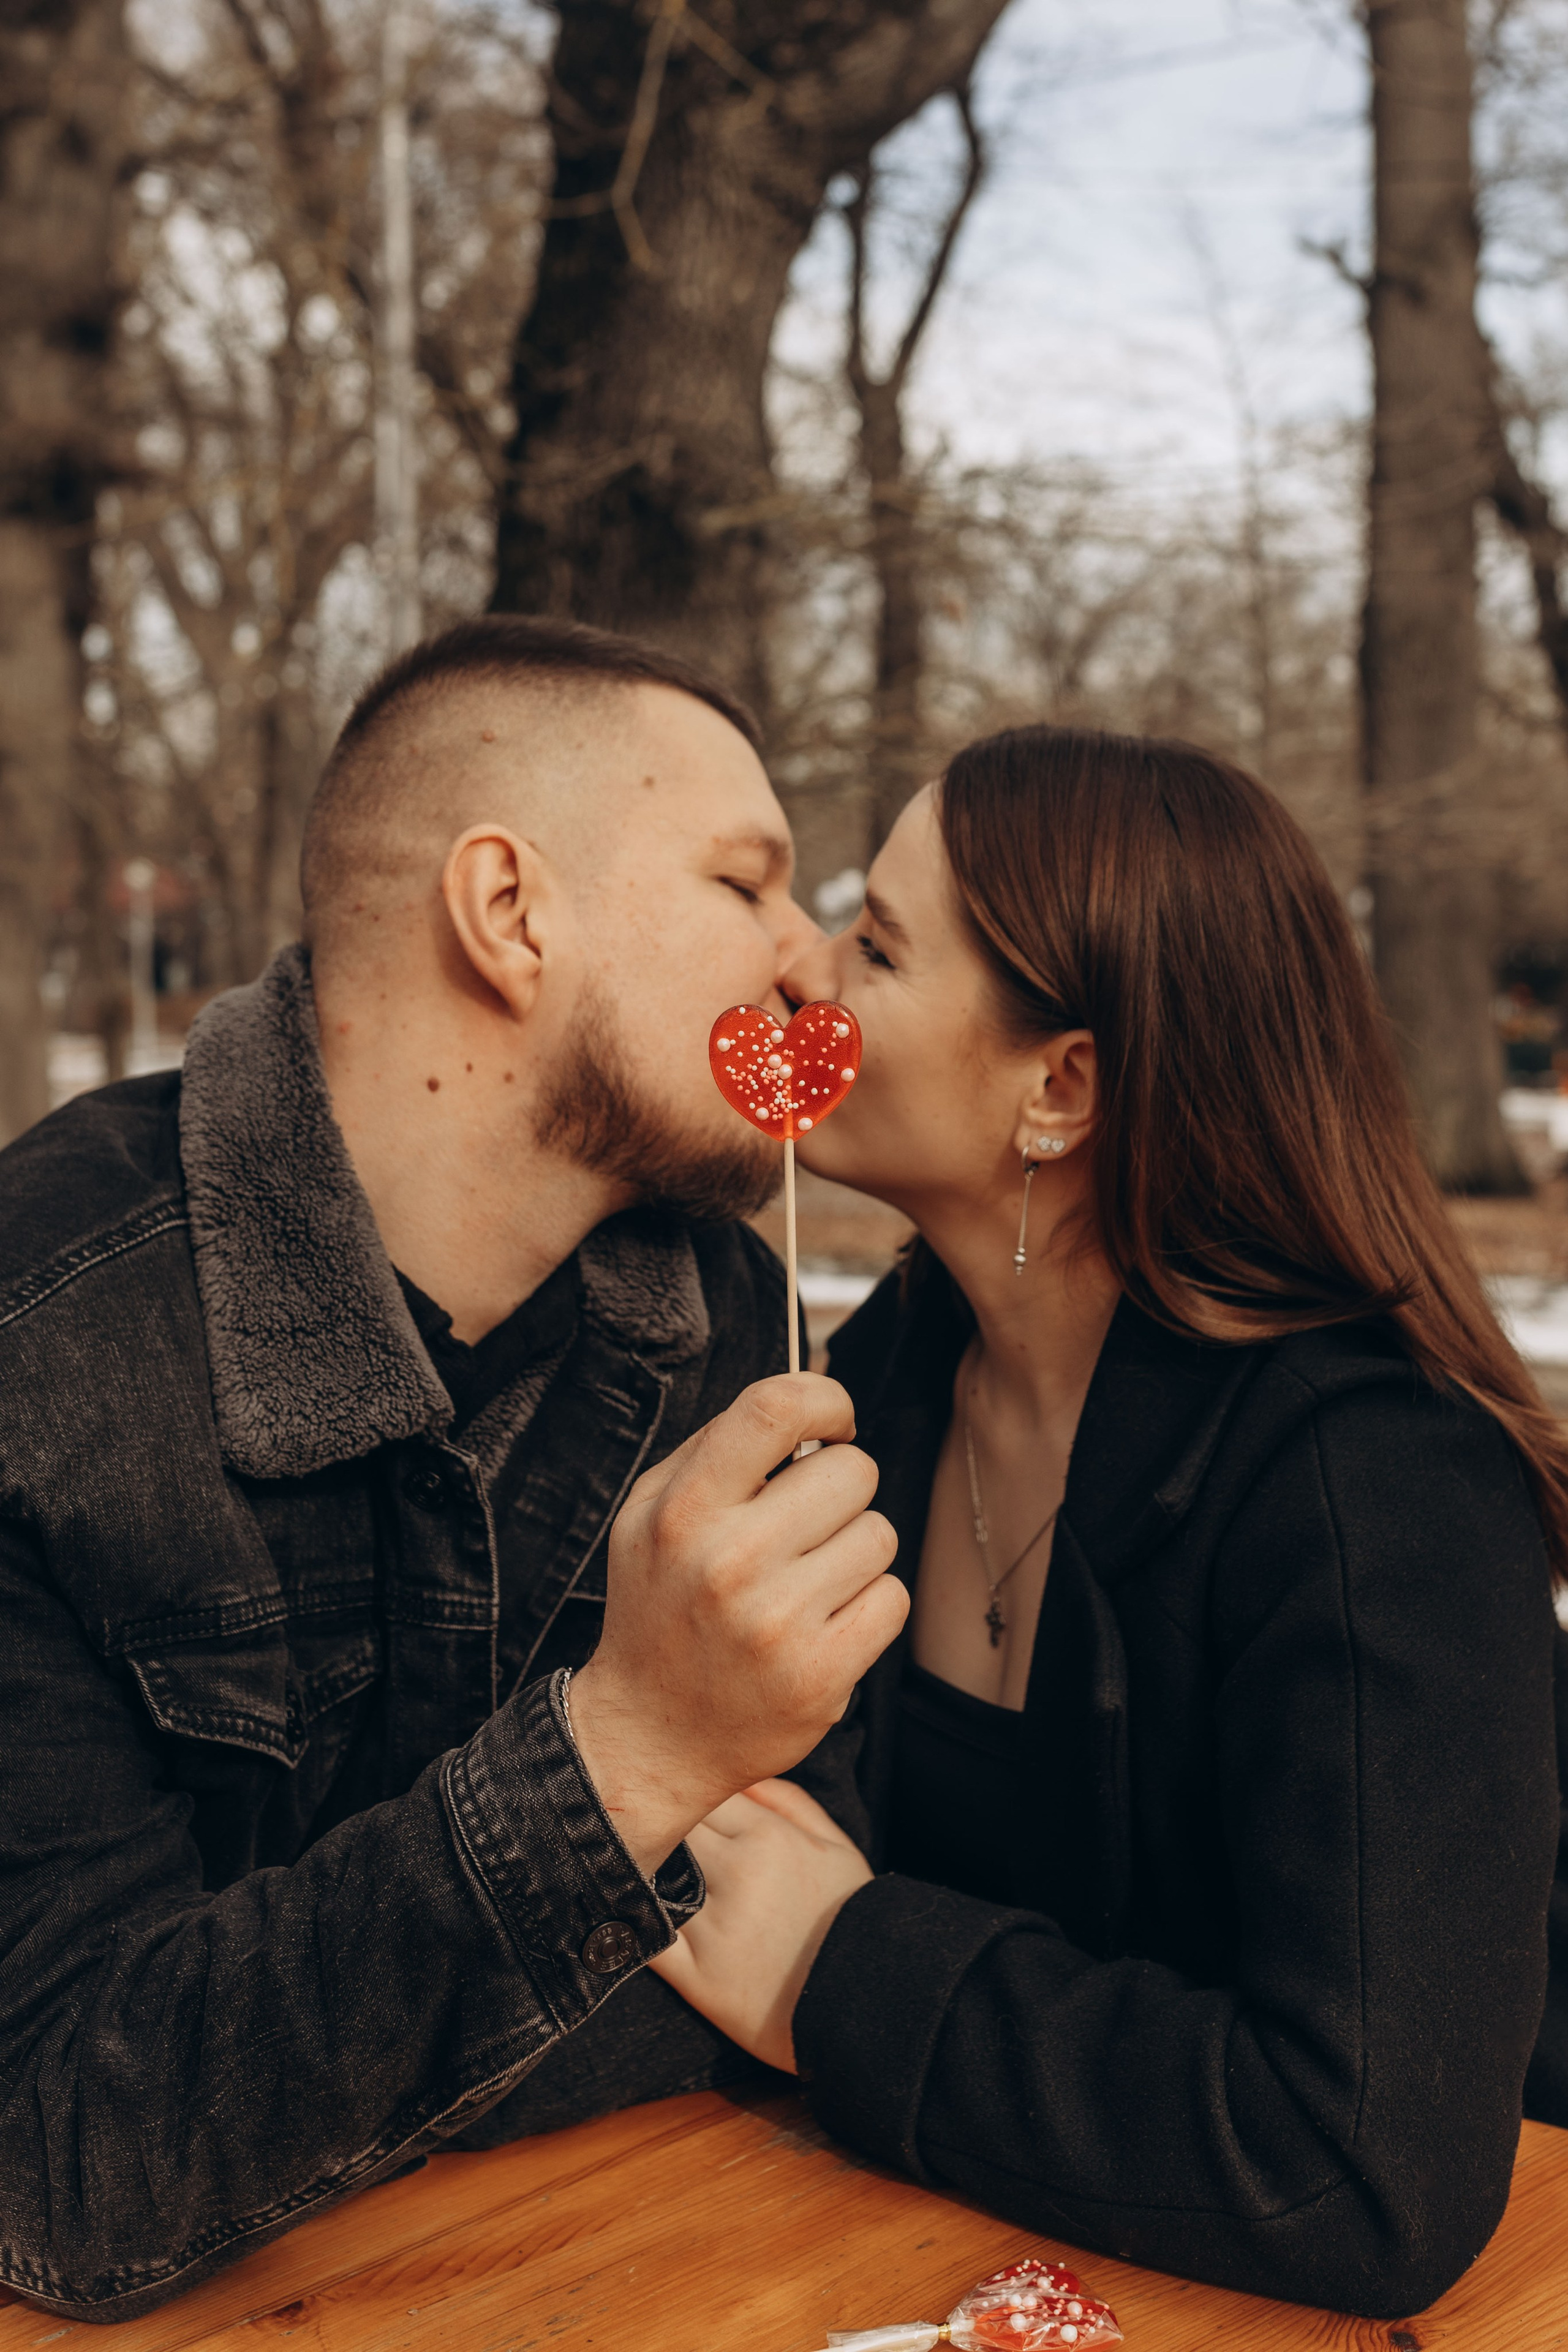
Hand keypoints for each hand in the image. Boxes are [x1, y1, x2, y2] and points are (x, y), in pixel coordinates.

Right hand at [568, 1374, 903, 1876]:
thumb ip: (720, 1447)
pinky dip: (868, 1607)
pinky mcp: (820, 1675)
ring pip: (879, 1534)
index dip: (825, 1400)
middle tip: (804, 1527)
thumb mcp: (651, 1515)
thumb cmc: (660, 1608)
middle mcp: (729, 1561)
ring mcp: (777, 1622)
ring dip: (852, 1553)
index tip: (832, 1424)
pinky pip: (892, 1598)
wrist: (649, 1735)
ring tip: (804, 1583)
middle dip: (839, 1491)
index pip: (776, 1408)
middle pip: (852, 1471)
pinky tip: (822, 1624)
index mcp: (683, 1510)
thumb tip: (810, 1389)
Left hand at [650, 1778, 871, 2072]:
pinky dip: (632, 1924)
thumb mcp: (834, 1846)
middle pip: (671, 1829)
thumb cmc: (849, 1918)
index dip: (686, 1797)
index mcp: (767, 1836)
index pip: (700, 1793)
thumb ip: (787, 1800)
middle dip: (663, 1828)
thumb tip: (739, 1776)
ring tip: (632, 1869)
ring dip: (642, 1869)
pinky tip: (628, 1915)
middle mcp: (735, 1874)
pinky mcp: (698, 1978)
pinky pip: (648, 1940)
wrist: (867, 2002)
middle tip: (645, 1829)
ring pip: (651, 1877)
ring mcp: (713, 1927)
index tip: (678, 1803)